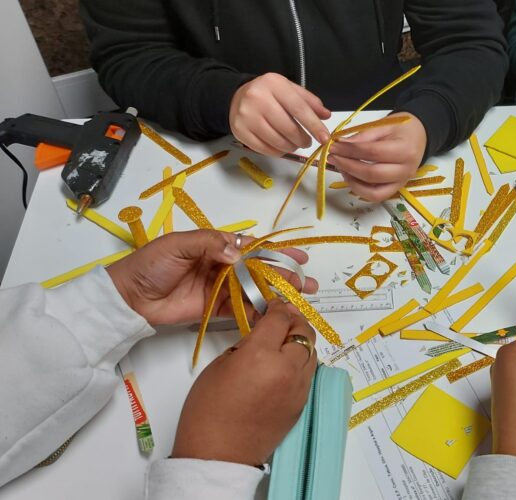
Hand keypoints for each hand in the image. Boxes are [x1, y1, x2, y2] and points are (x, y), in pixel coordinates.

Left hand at [107, 230, 317, 325]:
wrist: (129, 297)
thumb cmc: (151, 264)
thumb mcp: (179, 245)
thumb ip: (210, 244)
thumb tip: (239, 252)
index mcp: (217, 246)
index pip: (253, 248)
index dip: (277, 252)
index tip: (298, 258)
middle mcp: (224, 266)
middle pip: (261, 270)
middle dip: (286, 275)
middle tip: (307, 283)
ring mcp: (221, 289)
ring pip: (256, 290)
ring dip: (278, 294)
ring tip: (300, 300)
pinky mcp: (215, 310)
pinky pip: (242, 310)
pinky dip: (259, 312)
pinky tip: (276, 314)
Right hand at [171, 300, 316, 465]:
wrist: (218, 454)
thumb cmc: (208, 410)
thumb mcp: (220, 365)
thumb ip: (245, 345)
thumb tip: (261, 336)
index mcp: (261, 355)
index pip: (279, 318)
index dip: (277, 307)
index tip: (273, 304)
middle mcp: (286, 368)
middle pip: (303, 332)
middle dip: (293, 321)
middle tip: (282, 319)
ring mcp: (298, 387)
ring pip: (311, 352)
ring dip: (300, 342)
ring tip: (284, 342)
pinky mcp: (302, 403)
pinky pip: (308, 374)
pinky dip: (301, 364)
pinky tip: (285, 366)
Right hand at [229, 73, 331, 156]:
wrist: (236, 97)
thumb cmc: (268, 94)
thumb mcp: (289, 90)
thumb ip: (309, 102)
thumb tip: (326, 115)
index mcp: (273, 84)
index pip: (298, 108)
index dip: (314, 125)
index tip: (325, 138)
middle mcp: (257, 98)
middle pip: (288, 128)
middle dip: (303, 139)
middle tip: (307, 142)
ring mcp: (246, 116)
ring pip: (277, 141)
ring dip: (292, 147)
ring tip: (295, 143)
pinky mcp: (239, 131)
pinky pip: (265, 149)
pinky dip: (278, 151)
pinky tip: (281, 146)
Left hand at [327, 112, 426, 200]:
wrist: (419, 136)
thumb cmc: (402, 129)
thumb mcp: (382, 126)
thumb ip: (361, 137)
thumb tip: (340, 146)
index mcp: (405, 150)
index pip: (372, 152)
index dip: (349, 150)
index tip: (334, 145)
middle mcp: (406, 170)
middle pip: (371, 174)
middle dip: (347, 165)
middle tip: (333, 156)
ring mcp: (401, 182)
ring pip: (372, 191)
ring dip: (352, 181)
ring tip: (340, 167)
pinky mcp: (396, 189)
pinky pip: (376, 196)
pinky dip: (360, 190)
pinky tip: (350, 176)